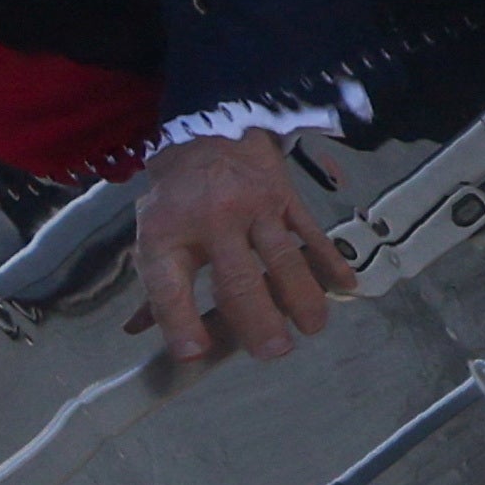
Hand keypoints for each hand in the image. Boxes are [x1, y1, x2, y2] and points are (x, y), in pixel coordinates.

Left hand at [125, 129, 352, 364]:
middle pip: (237, 279)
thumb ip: (155, 290)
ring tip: (312, 328)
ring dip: (301, 296)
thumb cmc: (177, 199)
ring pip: (282, 258)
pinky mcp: (285, 196)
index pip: (169, 287)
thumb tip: (139, 333)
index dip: (180, 323)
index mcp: (167, 235)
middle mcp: (211, 221)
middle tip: (273, 352)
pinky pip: (310, 232)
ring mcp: (253, 207)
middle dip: (257, 320)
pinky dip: (329, 260)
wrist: (207, 131)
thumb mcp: (154, 236)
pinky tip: (344, 285)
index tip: (194, 354)